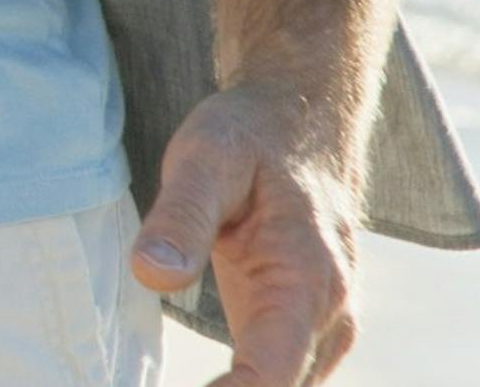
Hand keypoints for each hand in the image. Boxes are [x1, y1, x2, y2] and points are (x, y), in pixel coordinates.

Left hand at [132, 78, 364, 385]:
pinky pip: (285, 373)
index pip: (270, 375)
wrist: (302, 119)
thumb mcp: (203, 159)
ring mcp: (327, 322)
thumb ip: (180, 218)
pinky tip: (209, 382)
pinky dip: (250, 385)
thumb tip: (151, 275)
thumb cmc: (249, 137)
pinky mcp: (310, 323)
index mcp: (304, 279)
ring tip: (171, 382)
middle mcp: (328, 312)